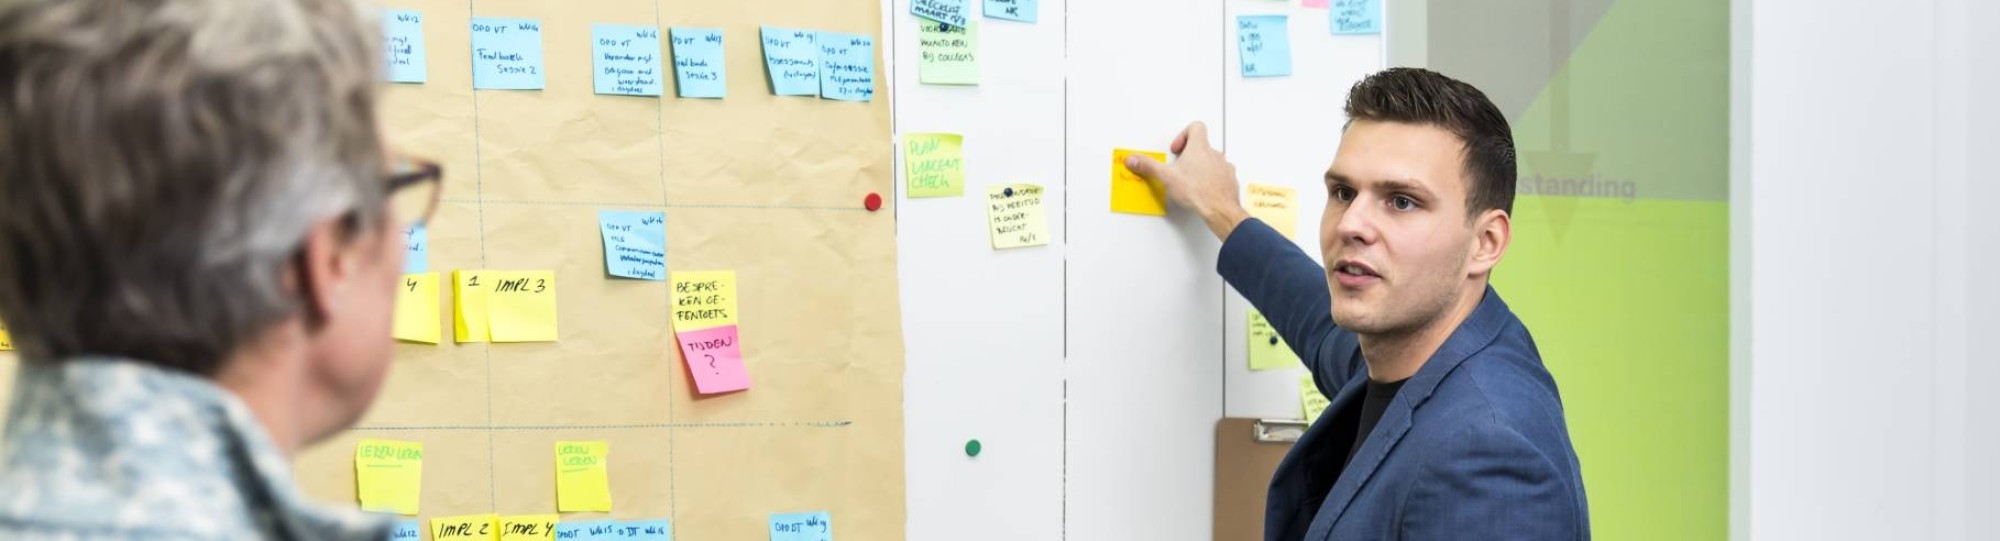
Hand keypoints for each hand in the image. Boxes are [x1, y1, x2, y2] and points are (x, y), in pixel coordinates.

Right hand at [1122, 121, 1248, 238]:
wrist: (1219, 209)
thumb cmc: (1198, 192)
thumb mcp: (1167, 178)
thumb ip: (1149, 166)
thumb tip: (1134, 160)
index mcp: (1199, 148)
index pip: (1196, 127)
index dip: (1184, 134)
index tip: (1177, 148)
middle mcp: (1214, 154)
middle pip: (1202, 145)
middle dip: (1190, 154)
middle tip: (1181, 166)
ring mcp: (1224, 166)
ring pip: (1212, 160)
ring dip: (1202, 166)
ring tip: (1191, 179)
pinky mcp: (1229, 179)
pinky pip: (1221, 173)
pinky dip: (1212, 178)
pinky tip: (1203, 189)